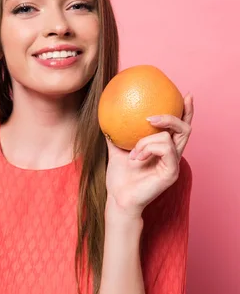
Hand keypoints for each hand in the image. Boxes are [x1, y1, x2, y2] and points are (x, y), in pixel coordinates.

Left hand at [105, 93, 193, 216]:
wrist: (118, 198)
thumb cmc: (119, 179)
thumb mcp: (116, 150)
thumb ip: (116, 134)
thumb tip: (108, 116)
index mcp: (164, 150)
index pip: (179, 128)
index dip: (186, 111)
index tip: (185, 95)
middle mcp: (172, 156)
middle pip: (185, 129)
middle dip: (171, 117)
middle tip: (151, 117)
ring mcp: (174, 164)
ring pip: (168, 137)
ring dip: (146, 141)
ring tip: (133, 152)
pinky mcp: (171, 172)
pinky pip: (164, 149)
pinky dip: (148, 148)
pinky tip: (136, 158)